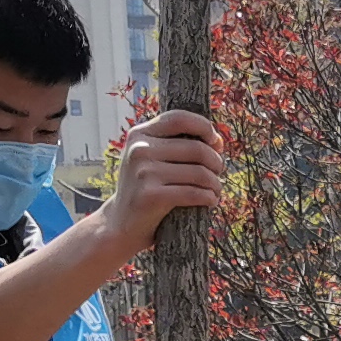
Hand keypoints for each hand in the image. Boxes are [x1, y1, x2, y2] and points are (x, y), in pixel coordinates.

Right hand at [105, 108, 216, 243]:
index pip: (179, 118)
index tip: (215, 143)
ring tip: (216, 190)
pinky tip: (211, 201)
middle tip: (218, 173)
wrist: (121, 222)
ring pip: (199, 172)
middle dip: (216, 162)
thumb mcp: (152, 159)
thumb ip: (178, 144)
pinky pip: (194, 193)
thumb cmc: (146, 187)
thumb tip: (217, 140)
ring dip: (215, 183)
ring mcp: (144, 172)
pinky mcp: (151, 196)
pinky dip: (209, 198)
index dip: (204, 127)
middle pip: (196, 148)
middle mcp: (139, 149)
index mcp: (139, 134)